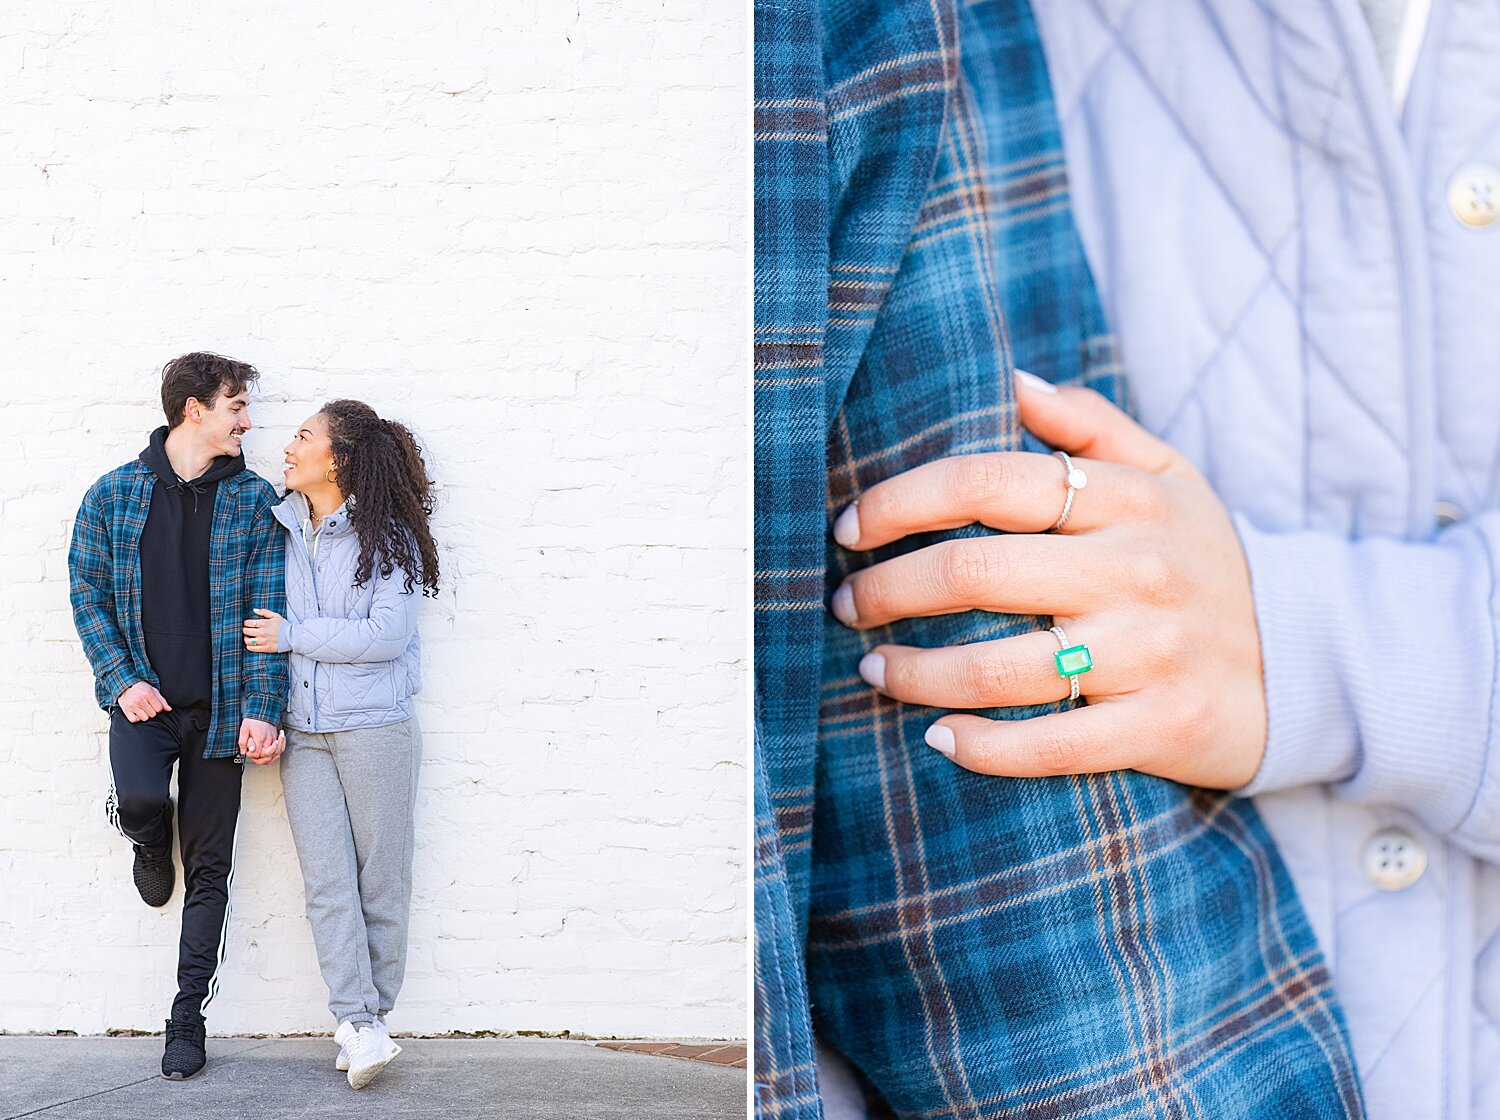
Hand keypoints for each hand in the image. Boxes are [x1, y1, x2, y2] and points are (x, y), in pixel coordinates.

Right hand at [117, 681, 171, 722]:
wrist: (125, 685)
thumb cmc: (141, 688)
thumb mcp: (153, 690)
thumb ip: (162, 700)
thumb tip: (169, 709)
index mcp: (148, 694)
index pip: (159, 708)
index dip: (159, 708)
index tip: (155, 705)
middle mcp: (139, 700)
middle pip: (152, 714)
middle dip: (152, 711)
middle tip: (148, 706)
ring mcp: (132, 706)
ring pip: (145, 718)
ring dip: (145, 715)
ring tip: (143, 709)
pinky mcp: (126, 710)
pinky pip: (134, 720)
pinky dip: (137, 718)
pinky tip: (137, 712)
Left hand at [238, 718, 284, 764]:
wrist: (262, 711)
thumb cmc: (252, 720)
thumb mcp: (243, 730)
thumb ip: (243, 742)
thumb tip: (244, 751)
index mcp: (259, 739)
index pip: (257, 754)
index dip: (251, 756)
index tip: (248, 752)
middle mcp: (268, 740)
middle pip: (268, 756)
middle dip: (262, 759)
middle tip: (256, 756)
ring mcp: (273, 739)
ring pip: (277, 753)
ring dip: (272, 757)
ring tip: (267, 757)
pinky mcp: (276, 737)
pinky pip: (281, 748)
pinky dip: (278, 752)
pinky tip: (274, 752)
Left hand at [242, 609, 283, 653]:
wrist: (292, 637)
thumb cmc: (284, 626)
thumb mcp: (275, 616)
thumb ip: (264, 612)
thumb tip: (254, 610)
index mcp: (264, 623)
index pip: (248, 623)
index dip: (246, 623)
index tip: (247, 624)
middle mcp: (262, 632)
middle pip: (246, 631)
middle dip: (244, 630)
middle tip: (246, 630)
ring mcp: (263, 641)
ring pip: (247, 640)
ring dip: (245, 638)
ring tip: (247, 637)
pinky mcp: (265, 648)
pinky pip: (252, 648)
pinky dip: (248, 646)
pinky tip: (250, 644)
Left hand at [829, 371, 1267, 789]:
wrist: (1305, 662)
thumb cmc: (1204, 562)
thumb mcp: (1172, 475)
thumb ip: (1094, 425)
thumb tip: (1013, 383)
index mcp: (1127, 499)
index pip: (987, 481)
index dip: (900, 502)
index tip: (849, 528)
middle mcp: (1136, 570)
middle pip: (973, 572)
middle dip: (887, 590)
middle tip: (847, 605)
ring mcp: (1151, 653)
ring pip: (998, 667)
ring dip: (914, 672)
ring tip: (872, 670)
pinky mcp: (1164, 728)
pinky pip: (1051, 744)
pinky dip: (981, 746)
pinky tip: (937, 736)